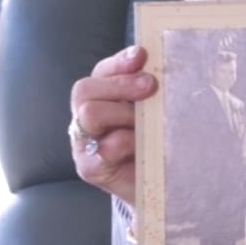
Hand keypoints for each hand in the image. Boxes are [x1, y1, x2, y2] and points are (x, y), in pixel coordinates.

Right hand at [70, 45, 157, 208]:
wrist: (162, 188)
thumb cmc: (160, 146)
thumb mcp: (158, 114)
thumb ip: (153, 93)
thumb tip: (160, 67)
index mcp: (102, 99)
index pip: (101, 72)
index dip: (120, 62)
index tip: (142, 56)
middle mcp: (85, 118)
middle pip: (85, 90)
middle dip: (120, 84)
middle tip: (151, 87)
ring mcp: (83, 144)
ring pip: (90, 114)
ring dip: (123, 114)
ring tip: (146, 124)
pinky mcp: (90, 168)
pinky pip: (105, 147)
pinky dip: (128, 141)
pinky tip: (143, 147)